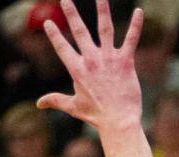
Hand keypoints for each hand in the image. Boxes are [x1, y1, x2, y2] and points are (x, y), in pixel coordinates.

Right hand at [37, 0, 143, 130]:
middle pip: (79, 31)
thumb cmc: (97, 116)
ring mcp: (109, 59)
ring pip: (105, 28)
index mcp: (77, 70)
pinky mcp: (125, 62)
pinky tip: (139, 11)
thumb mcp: (74, 107)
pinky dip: (136, 25)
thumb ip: (56, 100)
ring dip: (102, 10)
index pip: (62, 47)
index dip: (54, 35)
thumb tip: (39, 104)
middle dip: (71, 14)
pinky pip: (131, 39)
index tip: (48, 23)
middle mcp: (91, 60)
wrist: (119, 123)